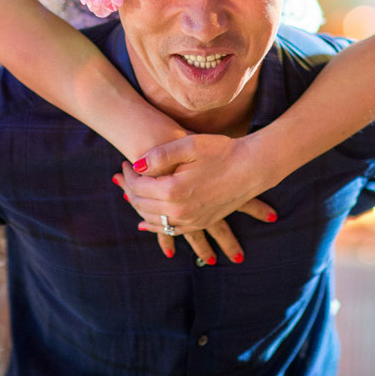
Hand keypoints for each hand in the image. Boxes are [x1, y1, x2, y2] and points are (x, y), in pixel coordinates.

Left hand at [114, 133, 277, 262]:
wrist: (252, 168)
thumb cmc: (222, 151)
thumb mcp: (190, 145)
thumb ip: (160, 155)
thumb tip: (136, 165)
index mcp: (174, 190)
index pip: (139, 186)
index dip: (128, 174)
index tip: (125, 163)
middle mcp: (180, 211)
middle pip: (142, 205)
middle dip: (128, 190)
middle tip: (122, 176)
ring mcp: (191, 220)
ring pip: (153, 220)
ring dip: (138, 207)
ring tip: (128, 193)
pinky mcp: (199, 223)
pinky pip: (169, 230)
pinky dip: (154, 226)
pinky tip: (145, 223)